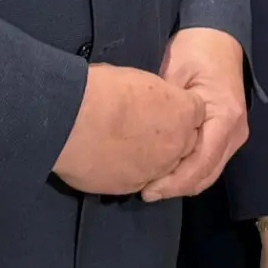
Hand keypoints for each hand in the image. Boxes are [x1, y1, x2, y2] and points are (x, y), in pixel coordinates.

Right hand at [52, 62, 203, 194]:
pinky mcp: (131, 187)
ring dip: (153, 157)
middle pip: (185, 142)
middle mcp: (176, 145)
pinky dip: (132, 170)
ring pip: (164, 166)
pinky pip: (140, 179)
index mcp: (183, 112)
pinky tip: (114, 158)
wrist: (71, 121)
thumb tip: (150, 102)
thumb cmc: (104, 90)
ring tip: (128, 144)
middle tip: (146, 126)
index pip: (196, 112)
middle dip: (172, 136)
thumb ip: (156, 97)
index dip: (180, 108)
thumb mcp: (140, 80)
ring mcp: (155, 170)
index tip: (164, 105)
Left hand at [141, 28, 248, 201]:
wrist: (217, 33)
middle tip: (145, 191)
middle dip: (177, 187)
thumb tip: (143, 143)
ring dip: (183, 182)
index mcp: (225, 116)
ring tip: (153, 185)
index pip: (202, 163)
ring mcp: (235, 134)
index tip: (147, 189)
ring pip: (209, 171)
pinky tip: (167, 171)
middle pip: (207, 173)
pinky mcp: (228, 133)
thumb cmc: (195, 48)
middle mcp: (236, 131)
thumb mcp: (174, 73)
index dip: (174, 181)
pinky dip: (190, 171)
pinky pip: (210, 161)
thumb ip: (165, 110)